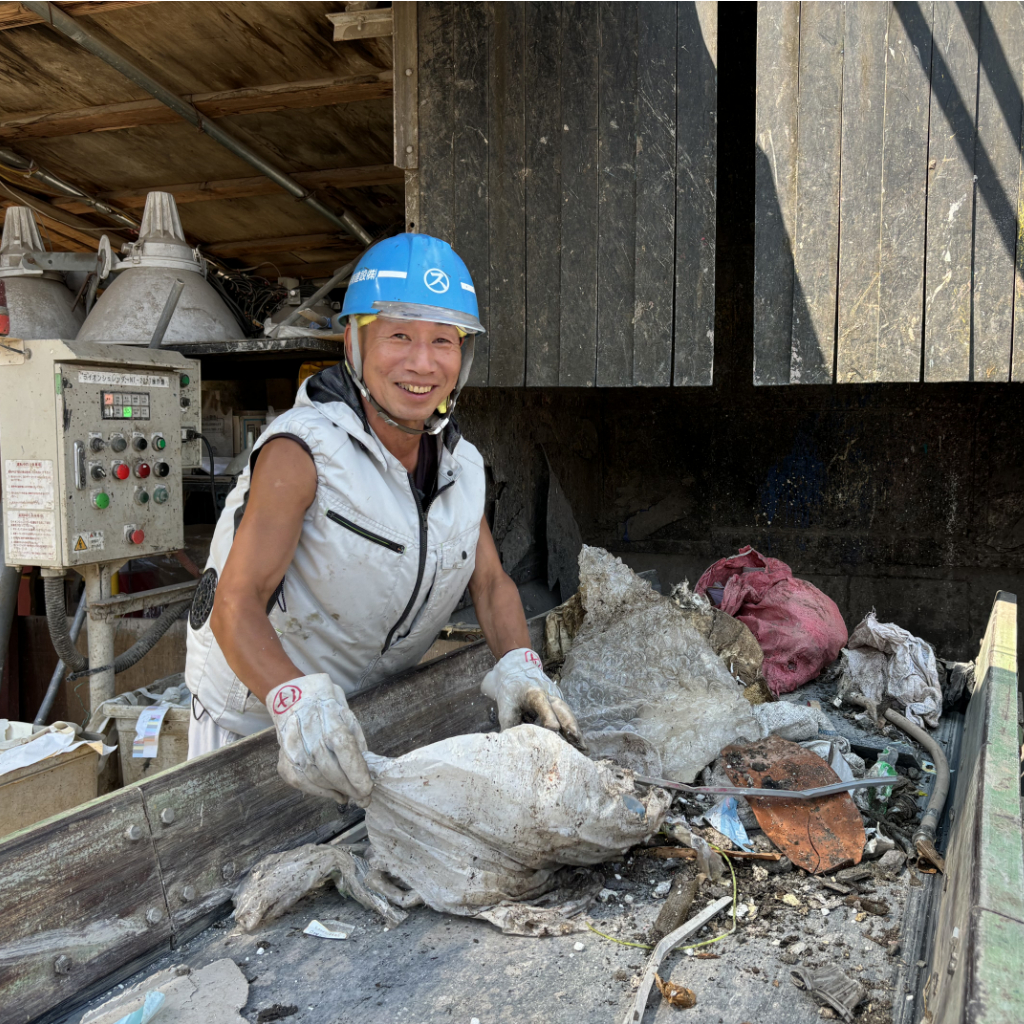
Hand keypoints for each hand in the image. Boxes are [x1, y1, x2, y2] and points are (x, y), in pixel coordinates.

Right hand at [267, 673, 373, 805]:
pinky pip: (301, 782)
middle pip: (331, 769)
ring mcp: (293, 749)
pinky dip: (318, 791)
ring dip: (335, 792)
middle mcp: (309, 735)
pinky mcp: (283, 760)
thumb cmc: (327, 706)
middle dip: (349, 788)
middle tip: (363, 798)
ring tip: (349, 795)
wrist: (294, 696)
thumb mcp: (348, 716)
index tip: (367, 790)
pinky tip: (332, 793)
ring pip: (316, 779)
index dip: (356, 773)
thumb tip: (365, 770)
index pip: (345, 750)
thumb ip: (356, 743)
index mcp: (330, 720)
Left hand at [480, 648, 584, 747]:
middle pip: (563, 711)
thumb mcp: (505, 708)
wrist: (517, 679)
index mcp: (535, 694)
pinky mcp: (560, 710)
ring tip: (584, 750)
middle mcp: (550, 697)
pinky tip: (581, 747)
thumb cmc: (511, 695)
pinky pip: (569, 721)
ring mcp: (558, 703)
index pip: (543, 705)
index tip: (553, 729)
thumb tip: (510, 746)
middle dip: (571, 726)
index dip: (548, 716)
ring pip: (569, 717)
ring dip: (577, 733)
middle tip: (579, 743)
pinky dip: (575, 733)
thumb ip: (509, 726)